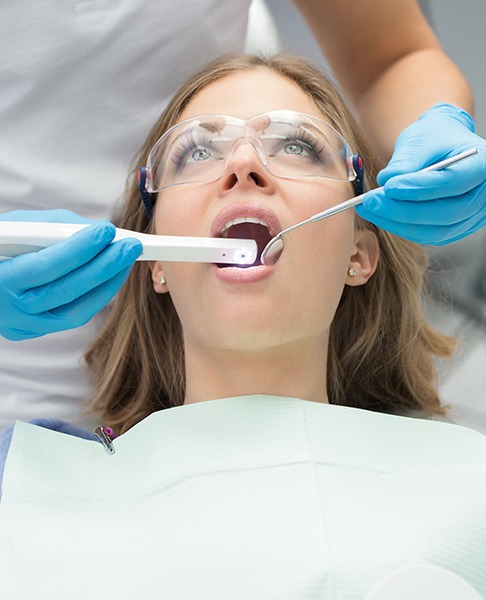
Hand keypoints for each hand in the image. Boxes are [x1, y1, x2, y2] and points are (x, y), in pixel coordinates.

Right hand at [0, 209, 141, 340]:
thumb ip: (51, 229)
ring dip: (106, 282)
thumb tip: (95, 231)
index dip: (79, 249)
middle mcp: (10, 310)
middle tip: (130, 246)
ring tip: (126, 259)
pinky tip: (111, 276)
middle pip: (67, 291)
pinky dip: (94, 296)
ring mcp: (23, 326)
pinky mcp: (33, 330)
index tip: (107, 230)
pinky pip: (72, 316)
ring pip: (75, 310)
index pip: (45, 266)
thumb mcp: (13, 229)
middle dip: (104, 266)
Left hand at [355, 103, 485, 244]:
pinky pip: (427, 235)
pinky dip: (401, 227)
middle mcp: (483, 195)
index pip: (453, 182)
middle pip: (445, 212)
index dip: (419, 188)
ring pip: (434, 230)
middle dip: (403, 210)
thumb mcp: (421, 139)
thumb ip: (406, 160)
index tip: (389, 187)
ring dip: (397, 222)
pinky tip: (380, 215)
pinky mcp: (455, 229)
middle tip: (370, 201)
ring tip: (369, 208)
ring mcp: (472, 216)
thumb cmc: (436, 138)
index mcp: (483, 165)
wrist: (443, 147)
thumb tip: (387, 180)